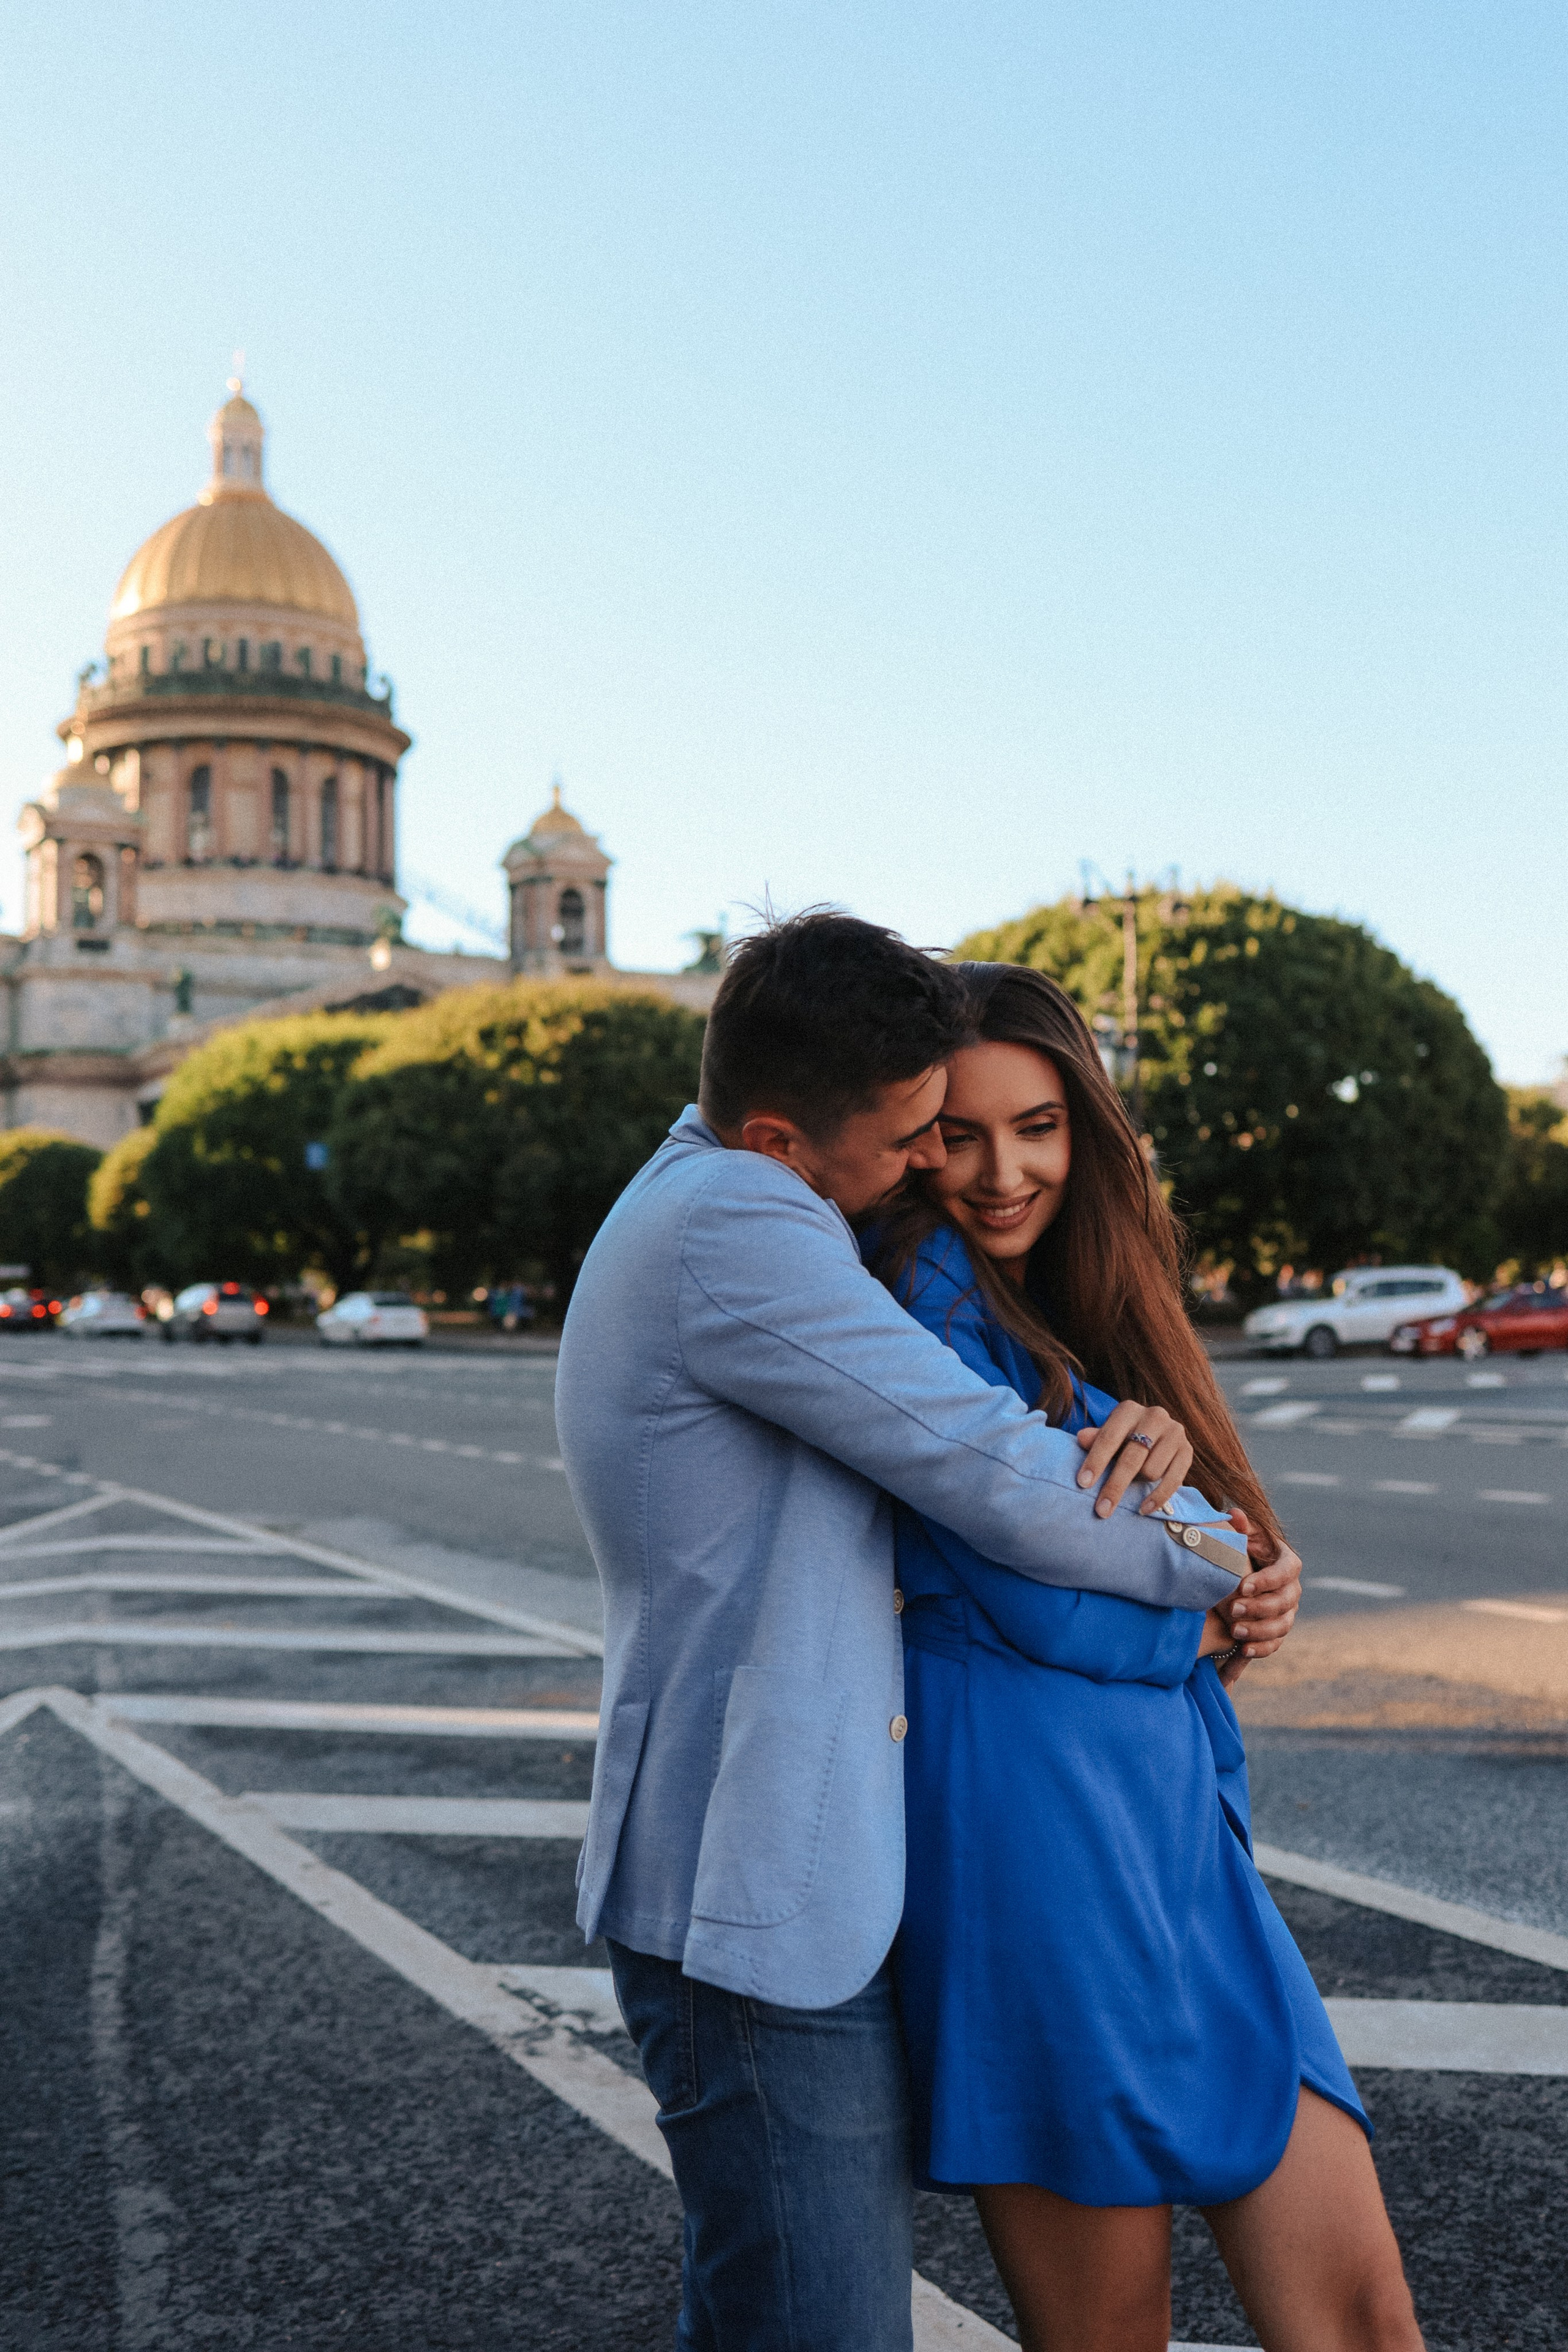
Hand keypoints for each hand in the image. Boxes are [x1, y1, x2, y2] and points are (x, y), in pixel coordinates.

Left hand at [1074, 1402, 1193, 1517]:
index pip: (1109, 1437)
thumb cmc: (1124, 1436)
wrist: (1157, 1433)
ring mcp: (1174, 1432)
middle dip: (1115, 1486)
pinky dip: (1158, 1497)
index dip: (1095, 1461)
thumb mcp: (1109, 1435)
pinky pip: (1174, 1480)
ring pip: (1151, 1471)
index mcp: (1128, 1410)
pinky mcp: (1187, 1450)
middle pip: (1131, 1458)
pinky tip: (1144, 1509)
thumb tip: (1081, 1438)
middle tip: (1102, 1510)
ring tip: (1132, 1483)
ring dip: (1138, 1483)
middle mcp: (1154, 1416)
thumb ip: (1096, 1439)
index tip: (1083, 1484)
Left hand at [1217, 1509, 1299, 1670]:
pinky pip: (1275, 1643)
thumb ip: (1239, 1528)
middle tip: (1233, 1610)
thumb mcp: (1238, 1537)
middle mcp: (1291, 1588)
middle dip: (1260, 1607)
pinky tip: (1243, 1650)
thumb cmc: (1235, 1551)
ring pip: (1282, 1625)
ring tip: (1235, 1631)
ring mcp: (1287, 1611)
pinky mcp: (1277, 1630)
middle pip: (1285, 1601)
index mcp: (1285, 1561)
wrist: (1230, 1575)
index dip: (1268, 1580)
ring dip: (1259, 1630)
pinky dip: (1261, 1648)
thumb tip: (1235, 1515)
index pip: (1286, 1571)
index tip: (1243, 1586)